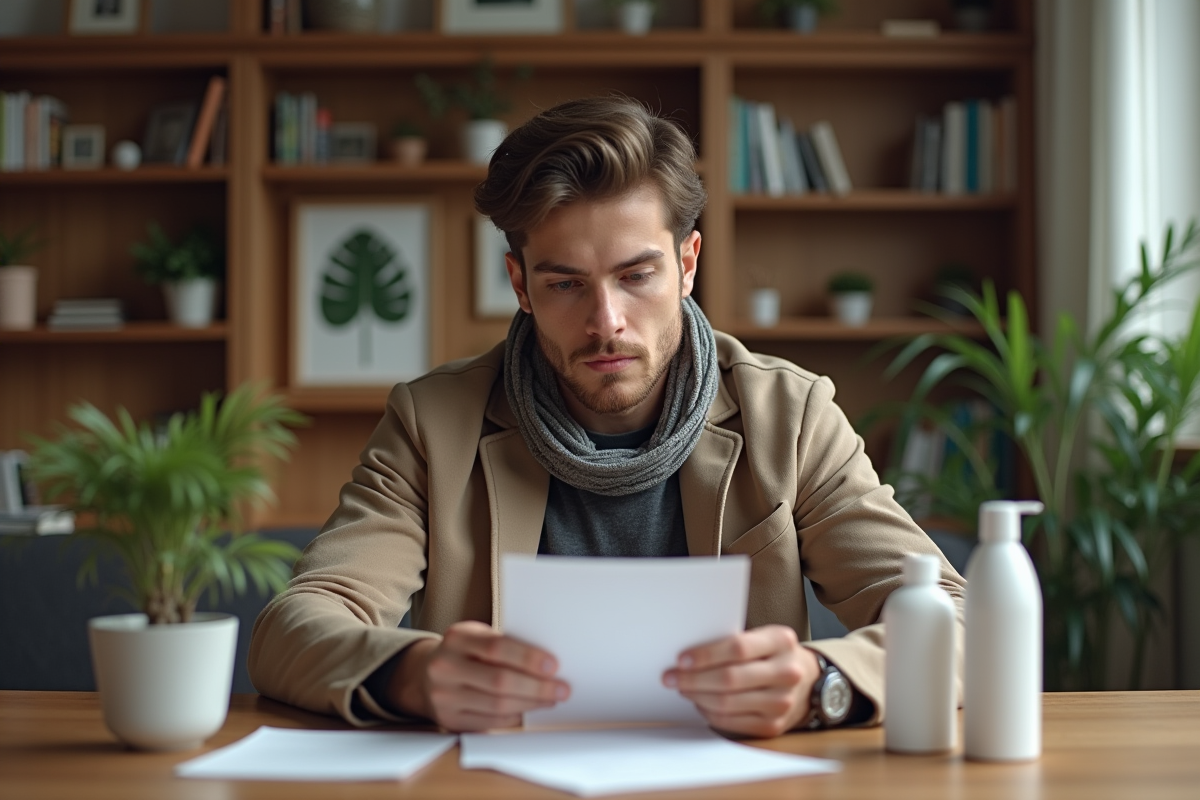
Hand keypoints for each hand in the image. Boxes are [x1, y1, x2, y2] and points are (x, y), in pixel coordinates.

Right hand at [388, 620, 569, 731]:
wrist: (423, 675)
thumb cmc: (463, 653)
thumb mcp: (476, 637)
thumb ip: (504, 645)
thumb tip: (547, 663)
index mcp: (457, 638)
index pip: (497, 648)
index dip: (528, 658)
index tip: (553, 665)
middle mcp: (445, 666)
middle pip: (499, 681)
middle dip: (537, 687)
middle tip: (561, 689)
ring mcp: (444, 696)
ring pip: (497, 705)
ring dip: (530, 704)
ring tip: (550, 699)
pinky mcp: (448, 719)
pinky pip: (489, 722)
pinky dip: (514, 717)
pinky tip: (528, 710)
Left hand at [662, 625, 821, 737]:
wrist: (809, 682)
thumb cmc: (773, 654)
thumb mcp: (763, 637)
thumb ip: (734, 641)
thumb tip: (688, 654)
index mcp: (781, 641)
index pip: (737, 648)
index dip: (706, 655)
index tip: (681, 659)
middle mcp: (787, 672)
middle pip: (730, 679)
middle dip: (693, 679)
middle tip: (670, 677)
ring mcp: (782, 702)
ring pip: (728, 703)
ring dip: (697, 696)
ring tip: (682, 689)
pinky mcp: (774, 726)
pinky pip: (731, 722)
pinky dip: (709, 713)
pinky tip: (700, 703)